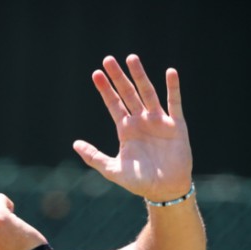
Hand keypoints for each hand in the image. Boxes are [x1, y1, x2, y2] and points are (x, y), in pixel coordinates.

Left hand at [73, 54, 192, 201]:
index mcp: (125, 130)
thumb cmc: (138, 181)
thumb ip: (93, 156)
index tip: (95, 74)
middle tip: (108, 59)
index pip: (113, 104)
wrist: (163, 190)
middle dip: (118, 77)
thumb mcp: (111, 169)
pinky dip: (173, 88)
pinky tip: (170, 72)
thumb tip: (74, 144)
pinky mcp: (176, 125)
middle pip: (128, 94)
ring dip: (140, 76)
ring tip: (131, 58)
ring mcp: (159, 121)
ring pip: (147, 93)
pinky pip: (174, 103)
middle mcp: (141, 121)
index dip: (105, 90)